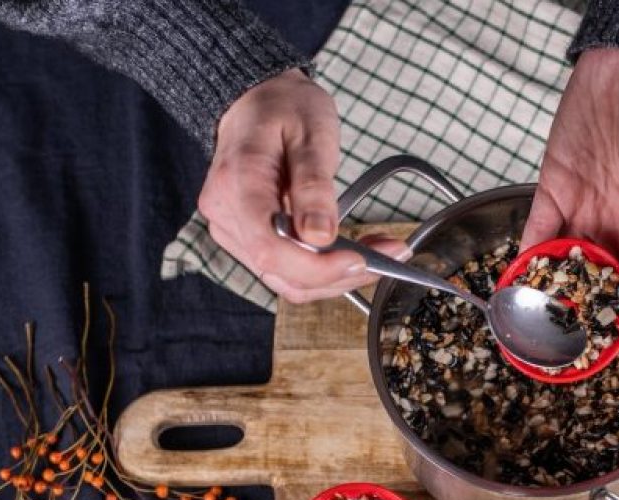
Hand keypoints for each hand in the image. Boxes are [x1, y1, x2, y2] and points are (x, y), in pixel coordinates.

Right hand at [198, 69, 406, 303]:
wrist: (256, 100)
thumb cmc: (283, 108)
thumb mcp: (311, 133)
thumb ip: (314, 186)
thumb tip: (321, 237)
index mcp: (237, 185)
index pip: (271, 249)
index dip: (318, 267)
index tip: (361, 260)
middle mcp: (226, 215)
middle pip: (281, 272)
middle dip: (339, 274)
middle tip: (392, 253)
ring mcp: (234, 230)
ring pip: (287, 279)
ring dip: (337, 276)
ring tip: (381, 252)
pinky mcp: (249, 238)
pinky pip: (287, 269)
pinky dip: (324, 269)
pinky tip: (356, 252)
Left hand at [521, 48, 618, 315]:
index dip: (618, 317)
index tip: (603, 348)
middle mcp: (615, 223)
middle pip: (593, 277)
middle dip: (577, 307)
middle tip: (557, 339)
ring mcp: (583, 206)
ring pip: (562, 257)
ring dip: (548, 283)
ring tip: (531, 315)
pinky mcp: (554, 187)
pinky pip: (538, 228)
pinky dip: (527, 253)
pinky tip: (516, 276)